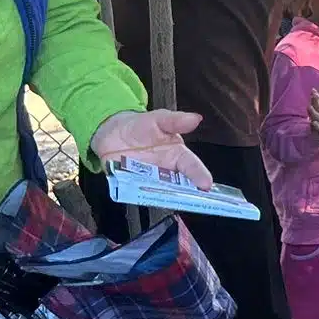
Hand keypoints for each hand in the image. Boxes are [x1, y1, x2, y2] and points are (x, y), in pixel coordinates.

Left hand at [91, 110, 213, 188]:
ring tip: (162, 197)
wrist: (113, 132)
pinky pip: (134, 194)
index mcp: (178, 156)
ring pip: (157, 193)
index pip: (191, 167)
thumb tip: (195, 118)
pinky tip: (136, 194)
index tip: (205, 184)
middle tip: (190, 200)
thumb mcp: (158, 119)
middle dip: (185, 194)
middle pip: (178, 186)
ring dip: (159, 196)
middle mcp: (166, 173)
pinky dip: (136, 196)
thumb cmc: (141, 127)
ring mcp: (148, 181)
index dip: (199, 175)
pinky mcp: (130, 186)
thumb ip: (175, 121)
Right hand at [308, 87, 318, 140]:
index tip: (313, 90)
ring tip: (309, 107)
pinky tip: (314, 123)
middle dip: (314, 102)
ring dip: (312, 112)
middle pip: (315, 106)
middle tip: (312, 95)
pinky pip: (317, 127)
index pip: (317, 100)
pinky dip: (315, 125)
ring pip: (314, 115)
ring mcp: (317, 120)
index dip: (315, 96)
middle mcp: (317, 113)